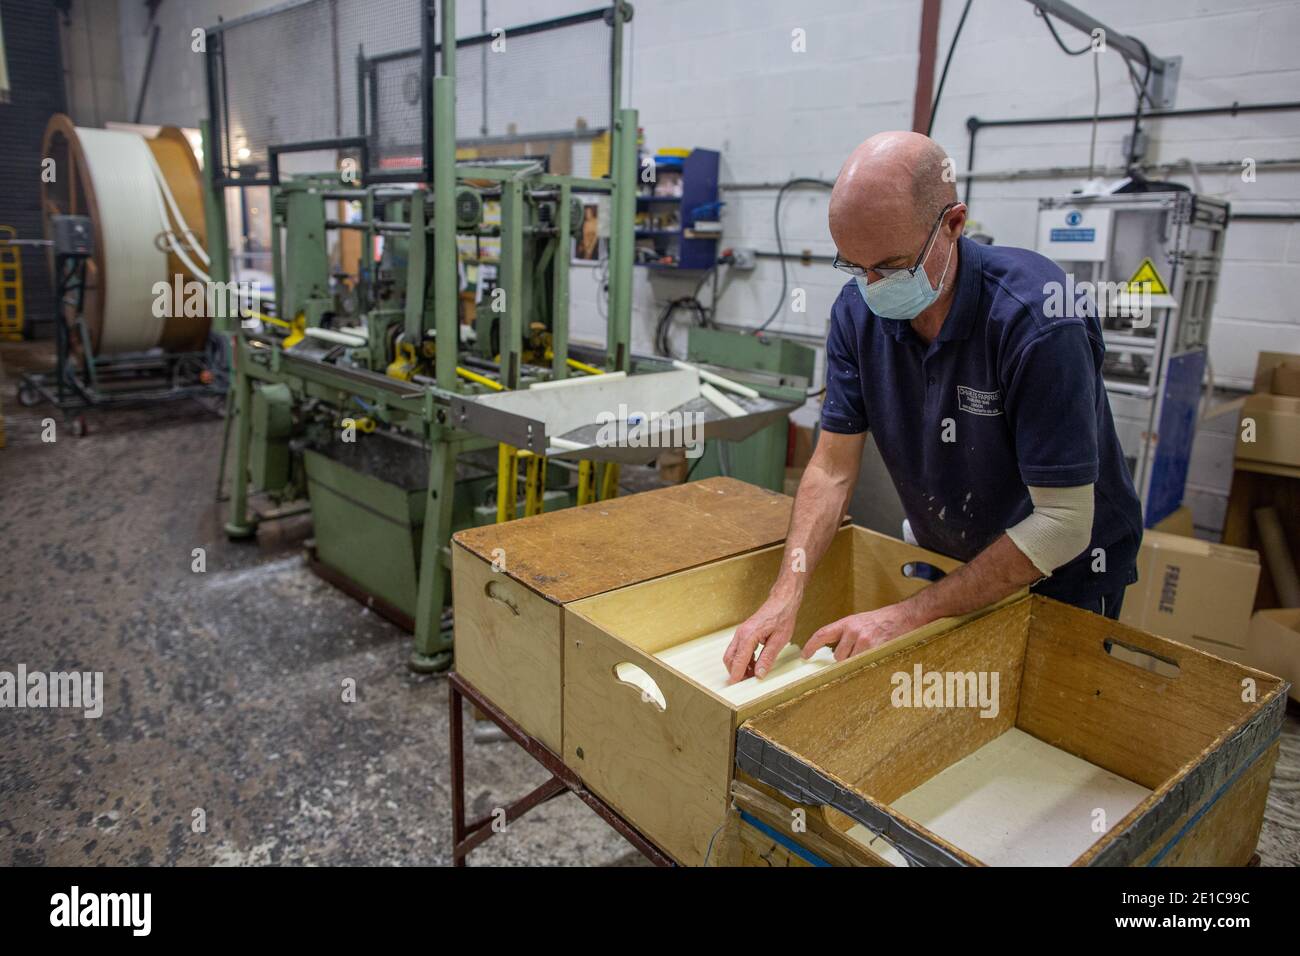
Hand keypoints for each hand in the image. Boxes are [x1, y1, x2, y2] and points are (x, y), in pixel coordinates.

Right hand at [723, 590, 799, 683]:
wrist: (782, 602)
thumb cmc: (782, 618)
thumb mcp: (779, 641)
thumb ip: (767, 658)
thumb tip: (759, 674)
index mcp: (749, 635)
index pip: (739, 660)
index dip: (736, 674)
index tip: (734, 685)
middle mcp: (741, 634)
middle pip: (730, 658)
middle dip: (735, 671)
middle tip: (746, 682)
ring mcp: (741, 632)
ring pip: (732, 654)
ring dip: (740, 666)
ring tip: (753, 674)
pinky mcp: (744, 633)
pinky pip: (738, 649)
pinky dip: (743, 659)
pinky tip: (754, 664)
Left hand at [801, 602, 923, 661]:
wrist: (904, 616)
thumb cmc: (882, 620)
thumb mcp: (860, 622)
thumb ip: (846, 634)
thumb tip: (835, 653)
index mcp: (847, 623)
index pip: (822, 634)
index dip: (811, 645)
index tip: (805, 655)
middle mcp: (853, 631)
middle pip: (837, 656)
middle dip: (843, 660)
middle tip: (855, 655)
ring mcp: (864, 641)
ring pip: (850, 662)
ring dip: (856, 663)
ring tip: (868, 654)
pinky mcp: (876, 650)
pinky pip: (864, 665)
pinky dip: (866, 666)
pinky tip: (874, 659)